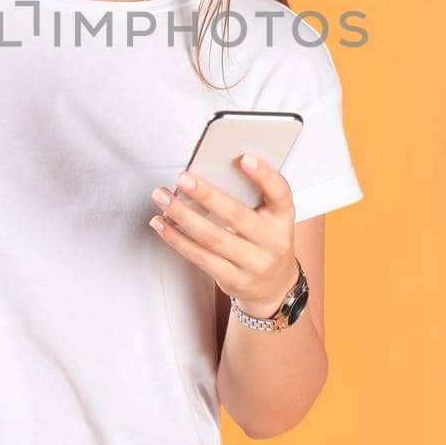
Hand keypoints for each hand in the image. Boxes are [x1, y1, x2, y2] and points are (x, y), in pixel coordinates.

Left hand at [148, 153, 298, 318]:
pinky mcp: (233, 280)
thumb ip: (251, 196)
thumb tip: (208, 171)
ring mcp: (254, 264)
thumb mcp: (270, 217)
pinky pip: (200, 257)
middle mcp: (272, 242)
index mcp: (283, 218)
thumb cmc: (265, 240)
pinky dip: (177, 239)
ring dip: (182, 216)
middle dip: (206, 195)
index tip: (244, 157)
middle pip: (236, 215)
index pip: (280, 193)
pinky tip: (162, 224)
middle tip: (182, 178)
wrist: (274, 287)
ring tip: (162, 197)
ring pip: (211, 238)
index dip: (264, 175)